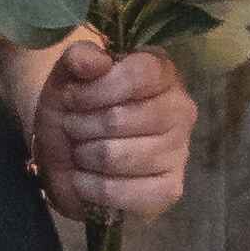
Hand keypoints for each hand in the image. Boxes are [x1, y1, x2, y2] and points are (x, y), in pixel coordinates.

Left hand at [25, 33, 193, 224]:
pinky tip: (87, 179)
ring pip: (114, 156)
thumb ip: (79, 59)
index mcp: (163, 74)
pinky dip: (90, 187)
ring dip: (82, 155)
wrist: (68, 149)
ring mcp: (179, 152)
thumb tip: (93, 63)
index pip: (141, 74)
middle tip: (74, 127)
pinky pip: (121, 191)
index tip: (73, 97)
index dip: (97, 88)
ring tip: (81, 151)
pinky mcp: (169, 189)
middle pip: (119, 119)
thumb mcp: (68, 75)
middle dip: (80, 125)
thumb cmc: (75, 106)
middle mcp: (181, 110)